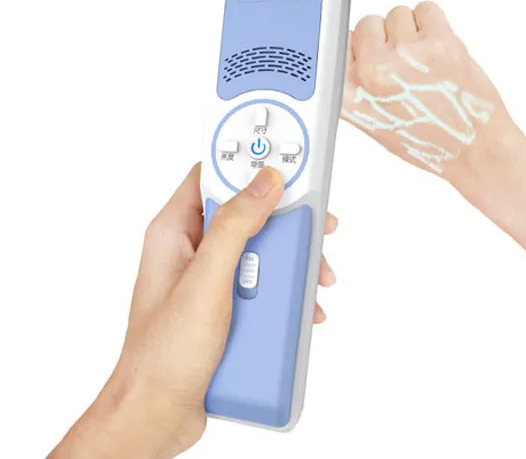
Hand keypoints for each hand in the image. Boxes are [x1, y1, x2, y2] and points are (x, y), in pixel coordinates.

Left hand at [50, 164, 338, 457]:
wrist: (158, 414)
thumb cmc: (163, 354)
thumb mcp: (205, 283)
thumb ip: (234, 228)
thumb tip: (265, 182)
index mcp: (176, 233)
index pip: (214, 175)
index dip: (251, 163)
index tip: (289, 159)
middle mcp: (194, 251)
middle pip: (251, 214)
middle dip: (288, 223)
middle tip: (318, 227)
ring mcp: (213, 280)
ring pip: (265, 252)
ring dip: (295, 264)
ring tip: (317, 280)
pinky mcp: (228, 307)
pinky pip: (266, 286)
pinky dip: (289, 294)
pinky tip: (304, 309)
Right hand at [341, 2, 523, 195]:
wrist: (475, 149)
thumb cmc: (430, 143)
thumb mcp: (375, 125)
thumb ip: (357, 89)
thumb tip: (353, 55)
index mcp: (351, 95)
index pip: (336, 47)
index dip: (357, 49)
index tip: (369, 55)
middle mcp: (373, 73)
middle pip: (366, 24)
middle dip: (385, 39)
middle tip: (405, 66)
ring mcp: (405, 54)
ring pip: (397, 14)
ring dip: (411, 31)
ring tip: (425, 61)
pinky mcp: (438, 41)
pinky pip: (426, 9)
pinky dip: (433, 24)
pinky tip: (438, 50)